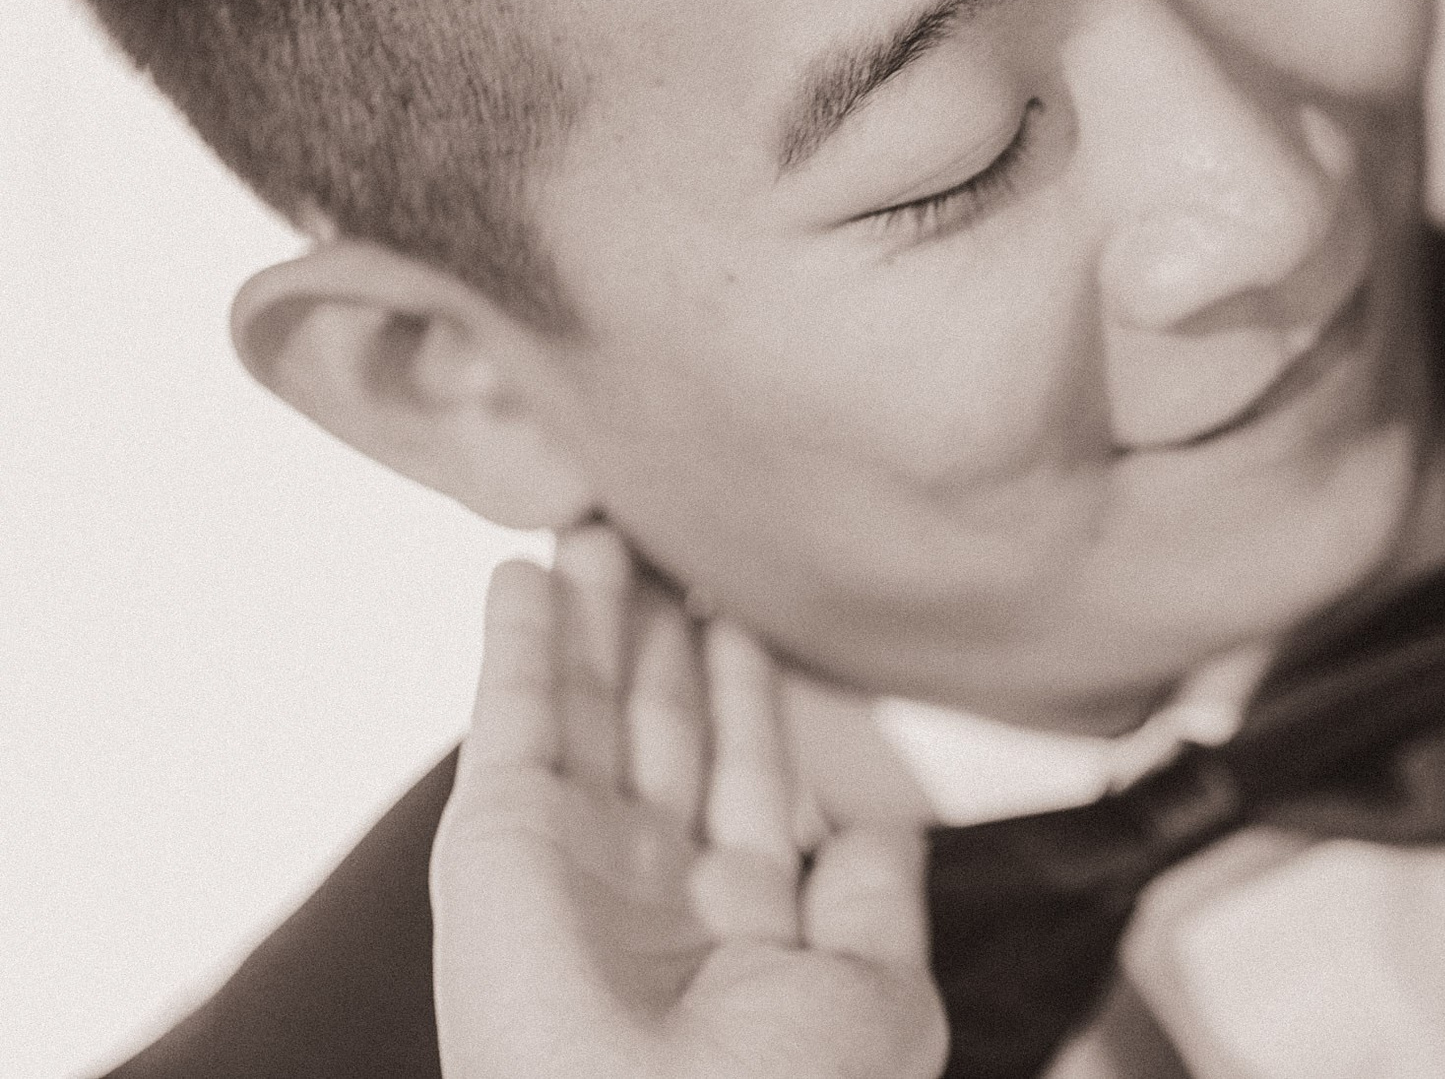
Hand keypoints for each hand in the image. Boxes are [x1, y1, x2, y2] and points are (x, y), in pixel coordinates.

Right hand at [430, 524, 946, 1078]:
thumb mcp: (876, 992)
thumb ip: (877, 896)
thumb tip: (881, 824)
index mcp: (738, 930)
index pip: (743, 781)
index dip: (743, 694)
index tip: (741, 614)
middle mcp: (646, 893)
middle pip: (657, 732)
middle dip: (663, 639)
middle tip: (669, 538)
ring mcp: (566, 864)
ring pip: (586, 707)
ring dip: (592, 615)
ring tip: (603, 522)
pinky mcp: (494, 842)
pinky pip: (510, 717)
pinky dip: (516, 641)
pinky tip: (524, 572)